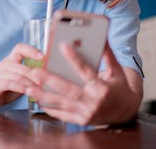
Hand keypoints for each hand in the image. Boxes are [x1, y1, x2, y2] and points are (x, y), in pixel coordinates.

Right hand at [0, 43, 42, 111]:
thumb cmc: (4, 91)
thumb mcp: (19, 82)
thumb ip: (29, 77)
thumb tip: (46, 74)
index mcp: (9, 60)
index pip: (19, 48)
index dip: (31, 50)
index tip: (42, 56)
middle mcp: (4, 64)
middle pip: (23, 65)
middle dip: (36, 74)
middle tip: (45, 81)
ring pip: (19, 75)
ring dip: (31, 83)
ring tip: (40, 90)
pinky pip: (12, 83)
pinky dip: (22, 88)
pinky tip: (29, 92)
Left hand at [25, 41, 142, 124]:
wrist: (126, 112)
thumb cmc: (119, 87)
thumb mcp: (117, 70)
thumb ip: (107, 53)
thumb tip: (101, 35)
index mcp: (103, 87)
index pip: (86, 70)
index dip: (74, 58)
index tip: (62, 45)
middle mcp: (94, 101)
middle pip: (69, 89)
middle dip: (50, 80)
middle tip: (35, 72)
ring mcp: (86, 113)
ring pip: (61, 103)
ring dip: (44, 96)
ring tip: (29, 88)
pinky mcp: (81, 121)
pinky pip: (62, 115)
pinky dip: (49, 108)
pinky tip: (38, 100)